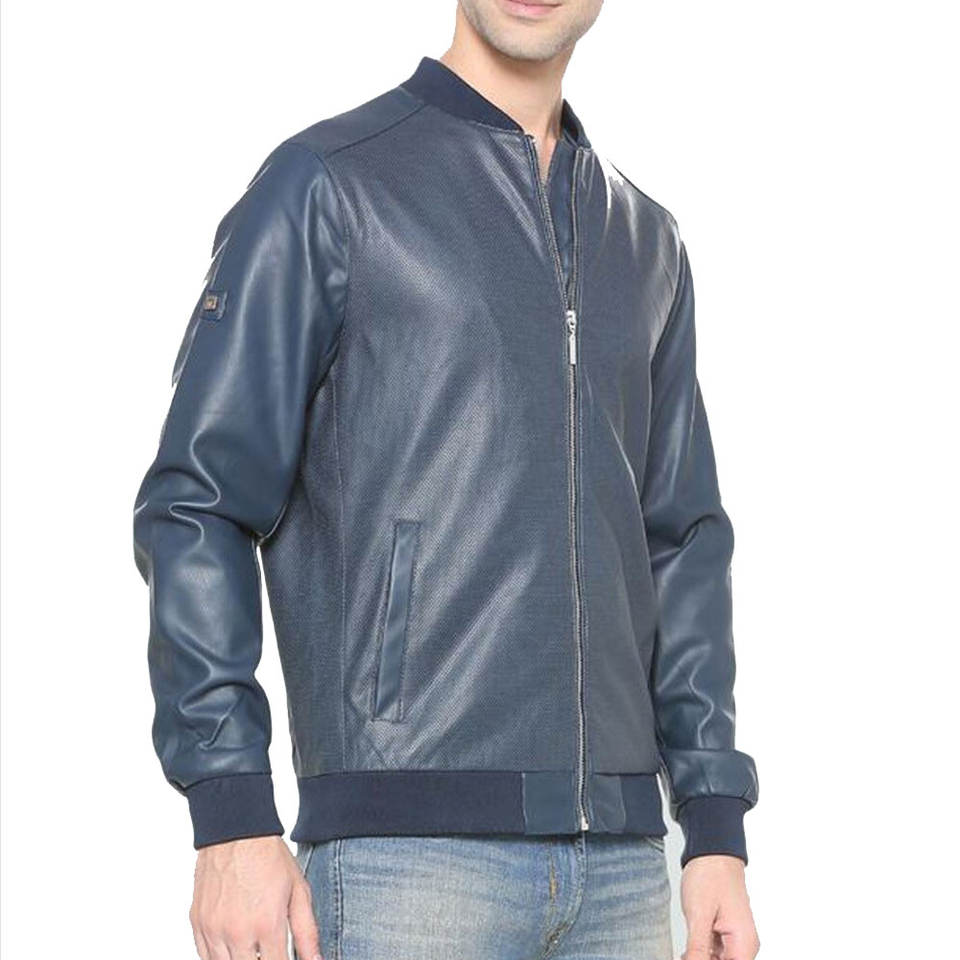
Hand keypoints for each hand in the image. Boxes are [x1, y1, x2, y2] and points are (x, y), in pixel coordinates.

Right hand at [189, 835, 321, 959]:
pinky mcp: (197, 922)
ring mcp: (214, 929)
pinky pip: (205, 956)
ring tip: (254, 948)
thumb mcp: (298, 891)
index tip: (286, 957)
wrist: (236, 831)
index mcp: (267, 925)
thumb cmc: (270, 858)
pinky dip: (219, 957)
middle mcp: (238, 932)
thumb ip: (307, 932)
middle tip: (269, 949)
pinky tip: (234, 948)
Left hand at [680, 854, 758, 958]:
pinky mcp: (727, 932)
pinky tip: (691, 942)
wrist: (712, 850)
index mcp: (744, 944)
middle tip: (686, 950)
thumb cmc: (710, 875)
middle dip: (702, 959)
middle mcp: (744, 944)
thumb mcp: (699, 915)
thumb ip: (697, 949)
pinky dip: (701, 949)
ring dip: (701, 955)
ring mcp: (736, 939)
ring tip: (690, 941)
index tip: (690, 955)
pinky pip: (715, 952)